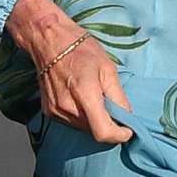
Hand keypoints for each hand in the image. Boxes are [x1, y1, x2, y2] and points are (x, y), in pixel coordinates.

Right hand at [5, 0, 132, 142]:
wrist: (49, 40)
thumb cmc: (81, 48)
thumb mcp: (108, 67)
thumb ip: (118, 96)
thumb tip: (127, 116)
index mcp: (85, 94)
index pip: (102, 131)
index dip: (118, 135)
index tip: (128, 131)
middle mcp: (67, 107)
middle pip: (94, 131)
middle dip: (108, 125)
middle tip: (114, 108)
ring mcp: (55, 111)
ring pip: (82, 128)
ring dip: (94, 120)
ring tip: (96, 97)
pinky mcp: (48, 112)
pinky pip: (71, 122)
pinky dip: (81, 116)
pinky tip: (81, 98)